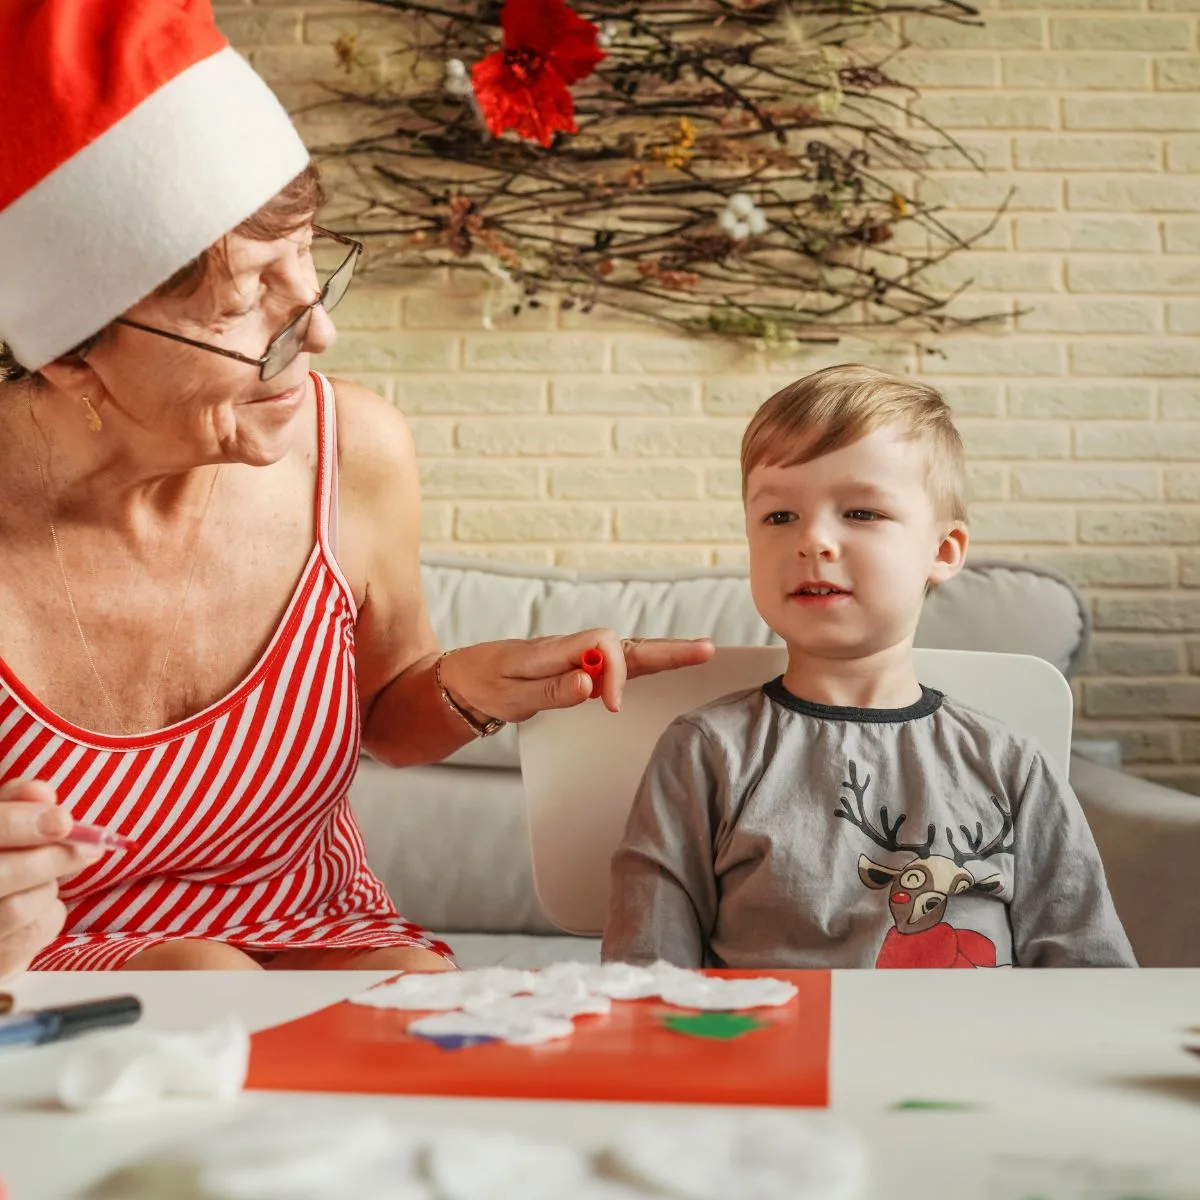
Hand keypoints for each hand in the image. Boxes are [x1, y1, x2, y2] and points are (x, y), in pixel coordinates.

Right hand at [0, 779, 100, 980]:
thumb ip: (12, 805)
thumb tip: (43, 792)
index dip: (22, 824)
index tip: (64, 820)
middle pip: (1, 875)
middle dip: (53, 858)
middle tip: (88, 849)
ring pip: (18, 909)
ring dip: (47, 889)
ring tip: (43, 881)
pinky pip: (30, 938)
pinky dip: (48, 916)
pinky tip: (38, 907)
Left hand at [439, 630, 714, 722]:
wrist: (460, 680)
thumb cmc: (484, 685)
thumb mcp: (509, 695)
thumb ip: (550, 689)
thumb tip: (589, 683)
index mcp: (555, 651)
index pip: (601, 645)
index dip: (615, 672)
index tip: (609, 705)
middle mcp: (572, 649)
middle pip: (627, 644)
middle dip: (666, 650)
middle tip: (706, 650)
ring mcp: (577, 657)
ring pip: (627, 652)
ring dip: (663, 653)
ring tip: (701, 652)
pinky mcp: (577, 669)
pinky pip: (617, 663)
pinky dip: (645, 662)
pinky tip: (668, 662)